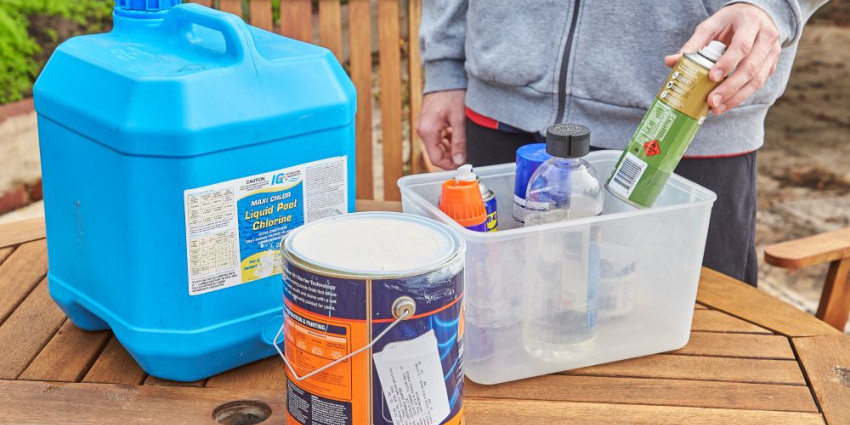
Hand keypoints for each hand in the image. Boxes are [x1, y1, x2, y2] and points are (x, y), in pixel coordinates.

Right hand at [416, 89, 466, 168]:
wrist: (444, 75)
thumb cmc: (451, 94)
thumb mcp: (459, 119)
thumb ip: (459, 141)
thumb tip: (459, 161)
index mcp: (428, 132)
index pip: (436, 159)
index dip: (450, 165)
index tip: (462, 165)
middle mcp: (423, 131)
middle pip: (436, 153)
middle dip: (451, 156)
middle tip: (466, 154)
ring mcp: (424, 126)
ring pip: (437, 146)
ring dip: (450, 148)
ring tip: (463, 142)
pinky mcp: (428, 122)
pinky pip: (436, 137)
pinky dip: (446, 139)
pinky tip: (456, 134)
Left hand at [664, 4, 780, 114]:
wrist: (755, 16)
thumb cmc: (730, 22)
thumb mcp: (711, 26)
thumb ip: (693, 44)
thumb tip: (670, 61)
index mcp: (751, 23)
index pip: (742, 46)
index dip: (727, 63)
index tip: (712, 77)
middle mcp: (767, 37)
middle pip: (750, 67)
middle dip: (730, 87)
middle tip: (711, 101)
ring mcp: (773, 52)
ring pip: (757, 79)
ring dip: (736, 97)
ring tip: (717, 108)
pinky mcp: (771, 65)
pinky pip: (758, 84)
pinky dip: (741, 96)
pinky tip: (726, 104)